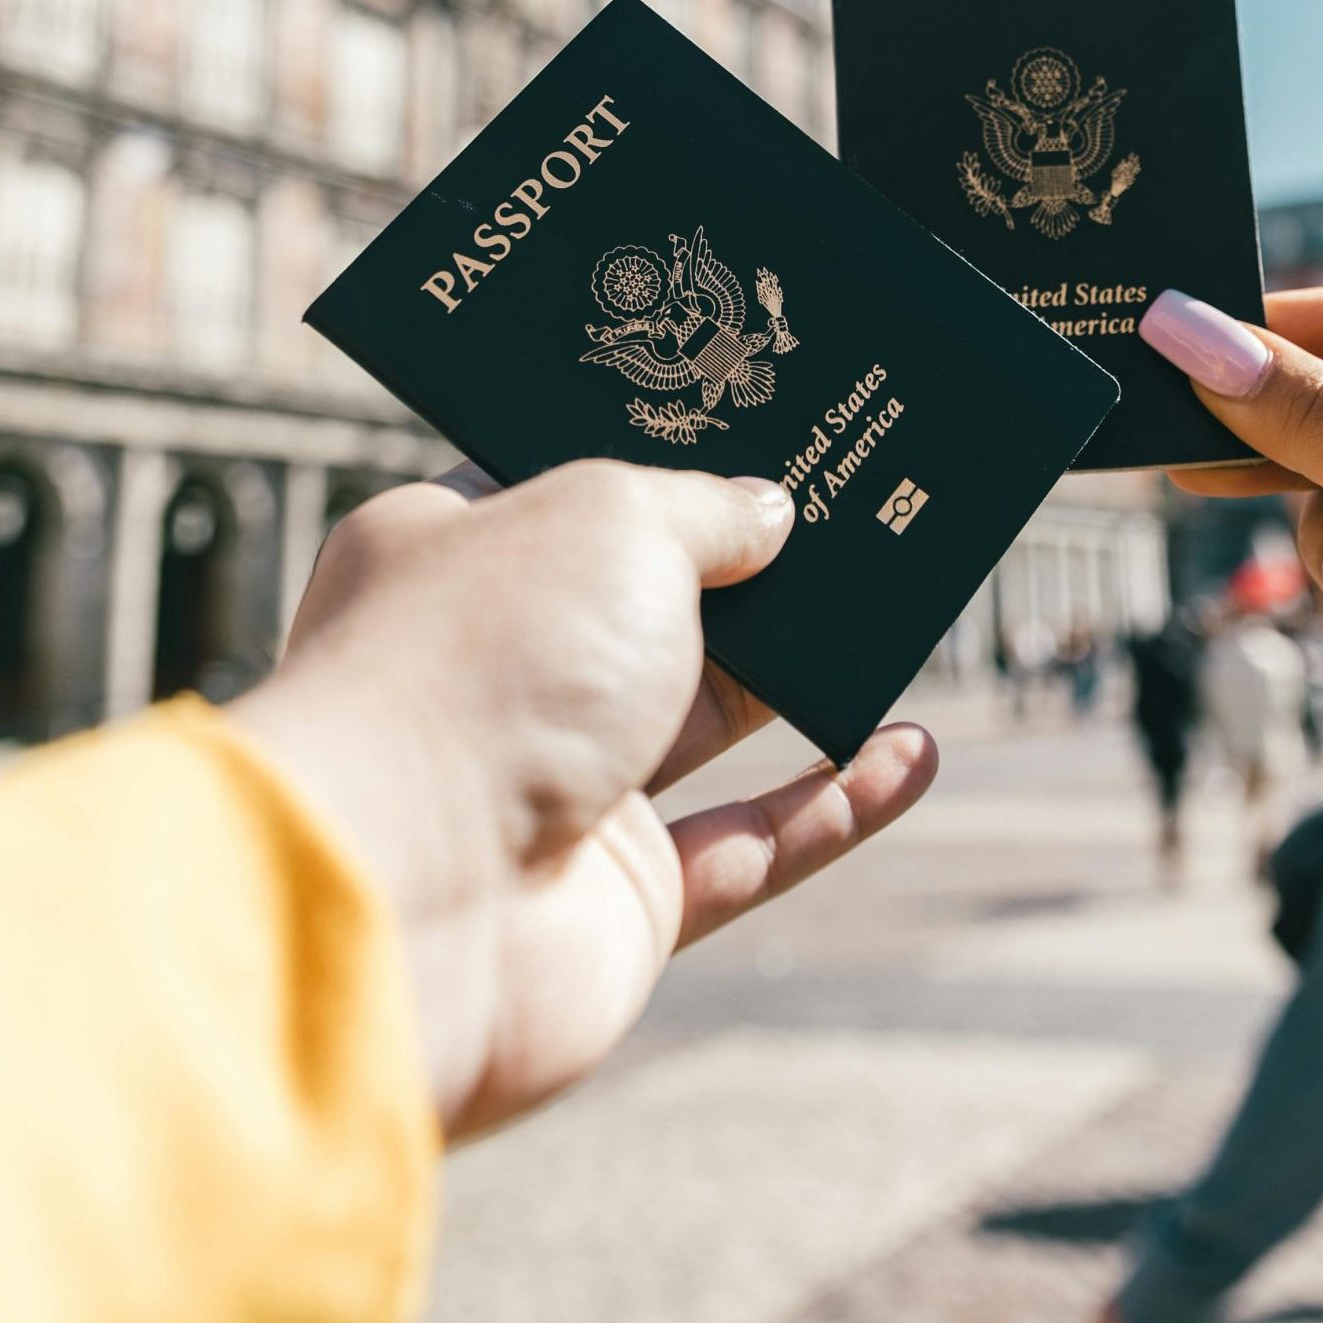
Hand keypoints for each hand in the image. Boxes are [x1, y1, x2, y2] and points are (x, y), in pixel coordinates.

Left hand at [229, 459, 937, 1138]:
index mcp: (450, 556)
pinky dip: (837, 805)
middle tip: (855, 511)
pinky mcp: (619, 902)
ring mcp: (557, 790)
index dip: (656, 454)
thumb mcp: (613, 519)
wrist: (409, 901)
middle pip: (650, 604)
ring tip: (905, 617)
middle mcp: (497, 671)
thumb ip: (705, 508)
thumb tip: (768, 513)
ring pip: (710, 721)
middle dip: (752, 566)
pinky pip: (752, 846)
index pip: (559, 487)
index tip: (753, 421)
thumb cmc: (482, 665)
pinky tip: (914, 754)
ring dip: (807, 677)